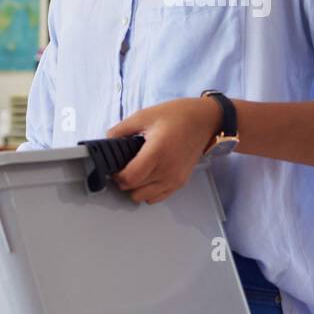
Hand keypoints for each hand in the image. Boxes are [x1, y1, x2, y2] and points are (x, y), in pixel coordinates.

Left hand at [106, 97, 222, 203]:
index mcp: (157, 153)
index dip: (116, 175)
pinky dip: (148, 191)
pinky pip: (157, 197)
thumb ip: (121, 130)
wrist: (207, 121)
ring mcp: (175, 178)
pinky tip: (147, 176)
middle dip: (123, 181)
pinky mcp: (180, 182)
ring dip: (135, 188)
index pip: (129, 179)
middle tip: (122, 167)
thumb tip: (107, 141)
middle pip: (134, 191)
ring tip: (135, 171)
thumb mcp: (144, 115)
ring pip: (144, 197)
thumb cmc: (179, 116)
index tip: (114, 167)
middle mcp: (167, 170)